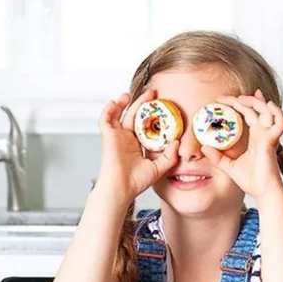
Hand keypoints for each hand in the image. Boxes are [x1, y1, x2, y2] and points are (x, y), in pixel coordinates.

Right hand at [94, 88, 178, 204]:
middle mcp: (126, 139)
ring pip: (118, 115)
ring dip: (123, 103)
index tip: (161, 104)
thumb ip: (169, 156)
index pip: (144, 124)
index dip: (151, 114)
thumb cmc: (136, 182)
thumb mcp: (159, 168)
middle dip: (141, 103)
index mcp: (136, 144)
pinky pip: (105, 120)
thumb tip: (177, 142)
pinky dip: (108, 110)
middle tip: (151, 92)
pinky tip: (114, 102)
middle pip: (133, 115)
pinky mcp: (108, 137)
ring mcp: (116, 137)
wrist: (122, 189)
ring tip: (131, 94)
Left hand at [200, 89, 282, 201]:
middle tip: (225, 98)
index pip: (247, 113)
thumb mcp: (227, 165)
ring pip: (268, 110)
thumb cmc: (251, 179)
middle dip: (242, 99)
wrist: (262, 191)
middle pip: (256, 107)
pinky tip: (267, 106)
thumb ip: (216, 156)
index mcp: (255, 136)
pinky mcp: (272, 140)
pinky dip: (276, 112)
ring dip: (256, 101)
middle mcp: (263, 132)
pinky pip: (279, 122)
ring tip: (241, 100)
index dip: (236, 103)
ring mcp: (269, 135)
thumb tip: (203, 148)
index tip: (220, 100)